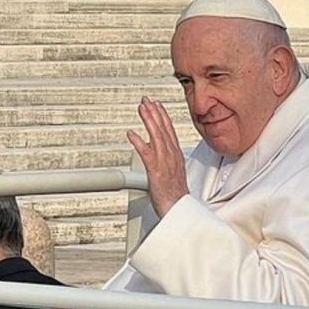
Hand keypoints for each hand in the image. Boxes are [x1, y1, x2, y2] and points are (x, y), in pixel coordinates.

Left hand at [127, 97, 188, 217]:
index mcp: (176, 155)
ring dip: (149, 120)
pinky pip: (146, 153)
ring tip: (142, 108)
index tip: (157, 104)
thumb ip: (167, 161)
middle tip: (147, 100)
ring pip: (156, 136)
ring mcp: (164, 162)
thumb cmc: (175, 195)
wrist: (178, 208)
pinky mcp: (155, 170)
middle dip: (155, 112)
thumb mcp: (173, 173)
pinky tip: (130, 133)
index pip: (169, 130)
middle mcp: (171, 155)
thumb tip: (159, 154)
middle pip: (163, 129)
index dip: (163, 116)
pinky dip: (138, 141)